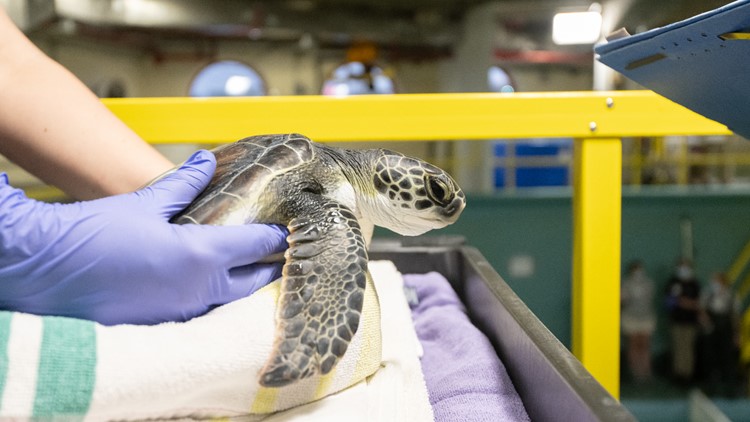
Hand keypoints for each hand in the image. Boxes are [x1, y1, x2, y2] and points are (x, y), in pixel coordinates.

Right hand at [0, 150, 287, 324]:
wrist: (46, 269)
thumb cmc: (96, 232)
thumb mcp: (145, 202)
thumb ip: (183, 184)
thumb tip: (205, 162)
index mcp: (202, 255)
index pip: (258, 246)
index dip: (279, 236)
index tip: (292, 229)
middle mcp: (199, 289)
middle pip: (254, 281)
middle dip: (270, 266)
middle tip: (280, 251)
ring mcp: (181, 310)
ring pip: (229, 299)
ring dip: (242, 283)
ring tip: (248, 265)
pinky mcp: (162, 322)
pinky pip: (200, 310)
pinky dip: (212, 295)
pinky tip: (206, 282)